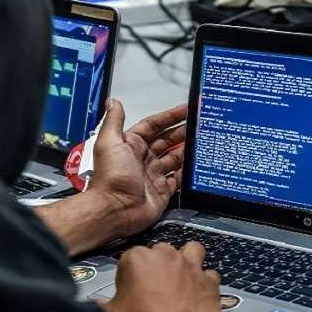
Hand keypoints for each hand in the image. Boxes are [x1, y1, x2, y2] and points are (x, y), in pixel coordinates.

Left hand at [89, 99, 186, 237]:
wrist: (115, 210)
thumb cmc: (111, 177)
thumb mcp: (109, 142)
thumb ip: (113, 120)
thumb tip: (113, 101)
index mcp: (131, 145)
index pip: (154, 126)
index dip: (169, 117)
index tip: (185, 109)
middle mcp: (142, 159)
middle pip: (167, 140)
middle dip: (182, 131)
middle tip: (199, 123)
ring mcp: (153, 175)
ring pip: (175, 158)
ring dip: (187, 149)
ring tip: (202, 140)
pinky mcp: (162, 191)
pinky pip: (178, 179)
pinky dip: (187, 173)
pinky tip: (197, 165)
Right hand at [102, 242, 220, 311]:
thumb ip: (104, 302)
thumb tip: (95, 305)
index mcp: (137, 258)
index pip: (130, 257)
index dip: (131, 273)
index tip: (131, 287)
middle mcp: (165, 256)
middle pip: (161, 251)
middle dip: (159, 264)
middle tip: (155, 285)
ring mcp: (190, 266)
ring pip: (192, 251)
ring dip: (188, 260)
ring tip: (182, 277)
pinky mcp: (210, 282)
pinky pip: (210, 274)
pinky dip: (205, 282)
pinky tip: (199, 293)